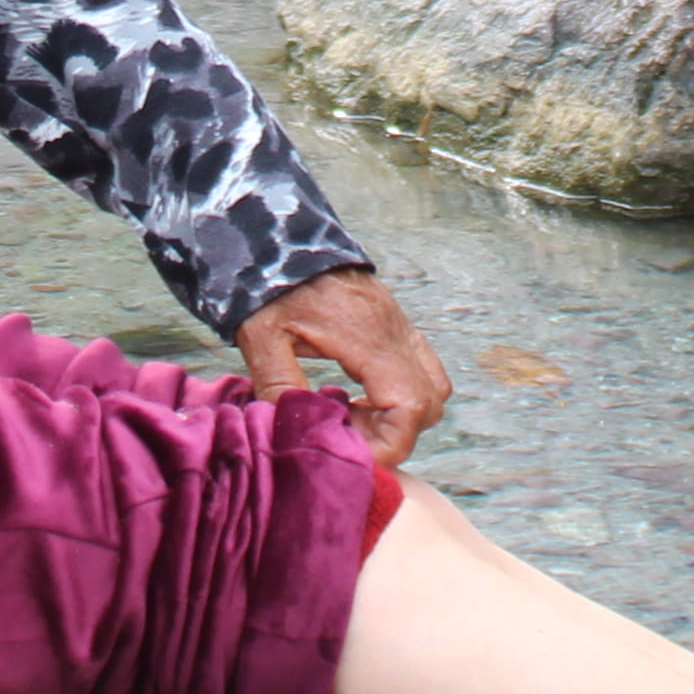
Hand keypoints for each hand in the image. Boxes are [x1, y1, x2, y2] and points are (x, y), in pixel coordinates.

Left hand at [235, 268, 448, 465]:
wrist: (284, 237)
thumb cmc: (270, 285)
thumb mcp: (261, 338)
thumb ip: (280, 386)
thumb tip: (297, 430)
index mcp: (366, 337)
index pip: (408, 407)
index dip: (389, 445)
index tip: (353, 456)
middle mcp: (395, 332)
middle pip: (427, 405)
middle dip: (391, 435)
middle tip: (345, 432)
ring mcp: (401, 326)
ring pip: (433, 388)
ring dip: (400, 415)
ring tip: (352, 415)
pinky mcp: (397, 323)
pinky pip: (423, 367)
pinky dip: (404, 392)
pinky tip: (363, 396)